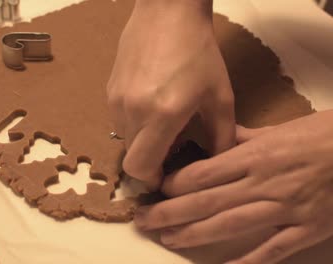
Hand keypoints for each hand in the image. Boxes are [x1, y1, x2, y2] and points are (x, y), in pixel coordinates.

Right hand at [107, 0, 234, 189]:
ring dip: (142, 141)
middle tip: (171, 148)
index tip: (166, 175)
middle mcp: (132, 111)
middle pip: (131, 158)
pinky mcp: (109, 90)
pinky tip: (152, 103)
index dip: (151, 180)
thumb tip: (219, 165)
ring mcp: (116, 100)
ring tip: (163, 122)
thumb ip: (222, 137)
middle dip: (150, 162)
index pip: (140, 167)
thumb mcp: (220, 96)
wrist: (167, 12)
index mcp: (162, 115)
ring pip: (124, 139)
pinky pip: (118, 120)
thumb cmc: (199, 52)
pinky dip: (134, 123)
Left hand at [134, 109, 332, 263]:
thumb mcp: (279, 129)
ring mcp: (284, 209)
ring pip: (229, 226)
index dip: (174, 184)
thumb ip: (242, 138)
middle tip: (142, 221)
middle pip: (205, 201)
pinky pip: (271, 251)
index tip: (154, 190)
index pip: (202, 173)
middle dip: (169, 212)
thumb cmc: (324, 135)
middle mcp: (262, 183)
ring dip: (193, 235)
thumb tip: (214, 142)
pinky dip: (246, 263)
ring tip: (167, 238)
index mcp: (255, 155)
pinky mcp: (305, 229)